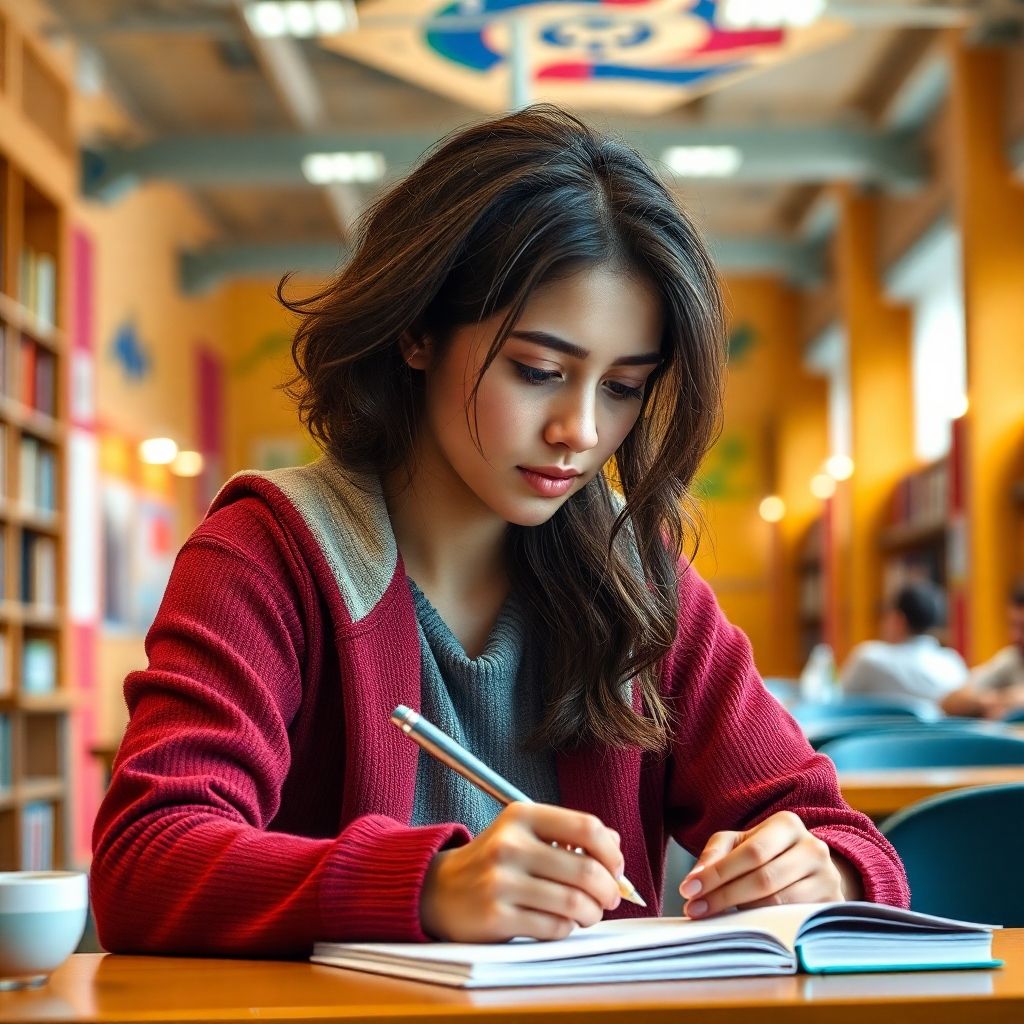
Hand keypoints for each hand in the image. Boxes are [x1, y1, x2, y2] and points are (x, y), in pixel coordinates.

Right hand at [420, 803, 623, 942]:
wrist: (439, 890)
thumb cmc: (494, 861)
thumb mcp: (524, 833)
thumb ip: (569, 833)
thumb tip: (615, 844)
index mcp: (521, 816)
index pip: (587, 827)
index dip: (611, 852)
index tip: (615, 867)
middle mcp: (510, 844)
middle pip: (586, 870)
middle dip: (609, 890)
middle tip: (609, 898)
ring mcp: (500, 882)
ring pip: (574, 903)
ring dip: (591, 913)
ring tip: (588, 913)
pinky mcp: (495, 917)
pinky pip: (553, 927)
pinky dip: (567, 928)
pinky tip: (560, 922)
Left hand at [679, 810, 848, 918]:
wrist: (809, 866)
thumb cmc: (766, 851)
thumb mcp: (739, 842)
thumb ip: (715, 854)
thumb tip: (695, 880)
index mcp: (788, 824)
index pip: (750, 853)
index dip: (718, 873)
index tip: (688, 889)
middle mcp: (813, 848)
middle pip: (764, 879)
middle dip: (724, 896)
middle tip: (695, 909)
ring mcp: (828, 878)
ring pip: (779, 902)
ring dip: (742, 912)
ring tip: (715, 917)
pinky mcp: (833, 905)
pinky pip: (794, 919)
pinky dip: (766, 924)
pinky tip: (745, 925)